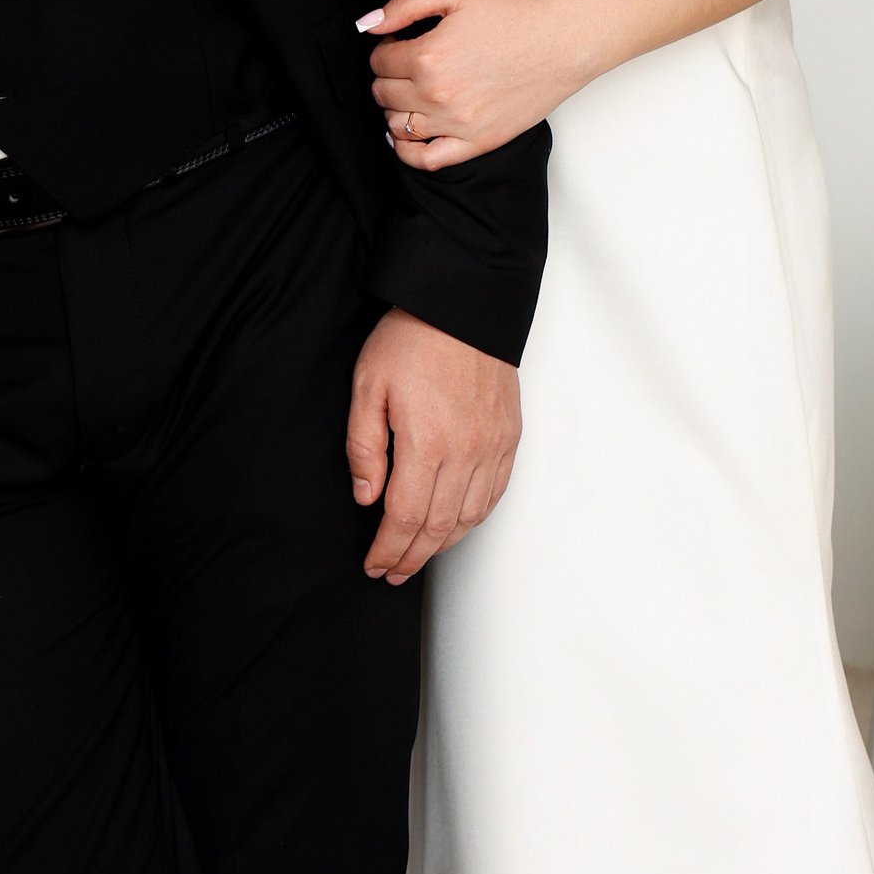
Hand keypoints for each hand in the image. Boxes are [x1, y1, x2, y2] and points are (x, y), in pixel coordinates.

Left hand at [346, 307, 519, 582]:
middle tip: (392, 572)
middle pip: (438, 527)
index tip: (374, 564)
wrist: (463, 302)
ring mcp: (492, 446)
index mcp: (427, 443)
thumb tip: (366, 497)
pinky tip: (458, 525)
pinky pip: (494, 493)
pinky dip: (474, 519)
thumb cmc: (413, 336)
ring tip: (419, 556)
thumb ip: (364, 446)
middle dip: (411, 557)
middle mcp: (465, 453)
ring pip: (469, 517)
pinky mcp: (509, 436)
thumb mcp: (368, 384)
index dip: (387, 549)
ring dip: (443, 545)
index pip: (404, 518)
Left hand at [365, 0, 594, 166]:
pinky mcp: (478, 142)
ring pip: (397, 126)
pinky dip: (407, 151)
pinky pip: (427, 160)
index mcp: (429, 56)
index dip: (385, 47)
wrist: (563, 40)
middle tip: (407, 63)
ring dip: (395, 107)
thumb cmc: (515, 12)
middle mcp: (438, 95)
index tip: (400, 41)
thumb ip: (405, 4)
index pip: (379, 61)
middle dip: (387, 76)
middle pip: (383, 93)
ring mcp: (458, 124)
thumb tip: (367, 24)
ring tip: (411, 91)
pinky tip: (405, 136)